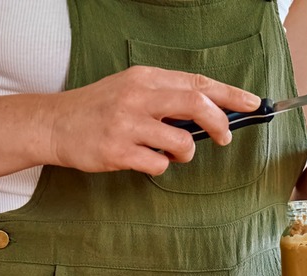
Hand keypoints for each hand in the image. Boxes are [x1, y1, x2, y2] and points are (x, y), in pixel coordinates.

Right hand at [43, 66, 260, 174]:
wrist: (53, 124)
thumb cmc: (99, 108)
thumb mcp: (131, 89)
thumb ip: (167, 96)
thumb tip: (211, 112)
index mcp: (145, 78)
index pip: (197, 82)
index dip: (230, 94)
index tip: (253, 103)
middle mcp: (137, 97)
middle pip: (196, 104)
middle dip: (220, 122)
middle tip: (225, 137)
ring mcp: (126, 124)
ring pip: (181, 141)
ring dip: (186, 152)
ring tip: (171, 151)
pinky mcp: (117, 151)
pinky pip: (158, 164)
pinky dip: (160, 166)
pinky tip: (145, 160)